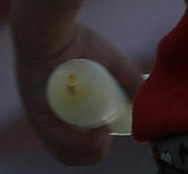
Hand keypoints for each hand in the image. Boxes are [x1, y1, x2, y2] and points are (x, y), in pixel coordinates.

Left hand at [14, 24, 143, 164]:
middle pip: (74, 152)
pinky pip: (61, 144)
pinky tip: (101, 133)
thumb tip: (147, 98)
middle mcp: (52, 119)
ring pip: (67, 153)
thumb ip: (128, 80)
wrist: (54, 32)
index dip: (100, 142)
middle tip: (111, 134)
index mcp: (66, 109)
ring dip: (93, 150)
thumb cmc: (78, 43)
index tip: (114, 128)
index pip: (80, 140)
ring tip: (106, 135)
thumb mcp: (110, 63)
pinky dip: (85, 145)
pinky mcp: (41, 119)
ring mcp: (45, 121)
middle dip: (98, 150)